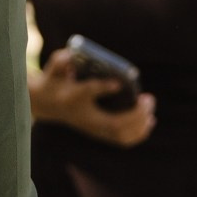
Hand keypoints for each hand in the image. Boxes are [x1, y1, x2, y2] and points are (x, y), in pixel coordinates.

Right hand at [29, 48, 156, 146]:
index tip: (118, 83)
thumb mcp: (53, 69)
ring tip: (150, 106)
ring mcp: (93, 129)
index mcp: (72, 98)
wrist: (47, 105)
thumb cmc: (55, 82)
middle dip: (134, 114)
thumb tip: (72, 57)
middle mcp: (85, 118)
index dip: (103, 88)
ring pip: (121, 135)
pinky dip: (138, 133)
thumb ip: (61, 62)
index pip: (87, 93)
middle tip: (148, 97)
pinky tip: (149, 121)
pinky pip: (122, 140)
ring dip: (140, 124)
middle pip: (113, 123)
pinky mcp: (99, 134)